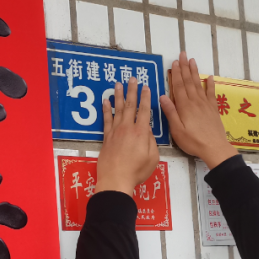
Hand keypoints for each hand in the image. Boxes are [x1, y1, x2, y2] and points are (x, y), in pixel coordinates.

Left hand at [96, 78, 159, 195]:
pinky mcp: (107, 138)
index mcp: (141, 132)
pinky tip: (105, 101)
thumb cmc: (136, 171)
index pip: (144, 110)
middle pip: (130, 106)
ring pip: (118, 109)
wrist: (116, 179)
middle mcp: (128, 128)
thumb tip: (147, 131)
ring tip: (118, 84)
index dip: (146, 97)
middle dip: (132, 91)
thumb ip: (151, 142)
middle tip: (132, 78)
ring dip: (119, 96)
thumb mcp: (153, 158)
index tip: (146, 86)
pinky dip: (106, 110)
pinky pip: (106, 120)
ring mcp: (115, 132)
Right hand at [162, 52, 238, 168]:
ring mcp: (205, 104)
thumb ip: (170, 112)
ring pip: (199, 84)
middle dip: (185, 67)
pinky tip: (209, 77)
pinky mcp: (213, 109)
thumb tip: (162, 96)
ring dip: (195, 72)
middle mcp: (195, 101)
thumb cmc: (193, 141)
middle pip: (189, 81)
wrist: (214, 147)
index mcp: (184, 106)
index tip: (174, 62)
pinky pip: (211, 93)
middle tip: (183, 54)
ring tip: (192, 60)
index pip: (179, 86)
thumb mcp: (177, 130)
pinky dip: (210, 84)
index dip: (176, 73)